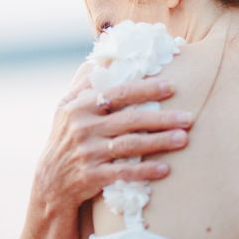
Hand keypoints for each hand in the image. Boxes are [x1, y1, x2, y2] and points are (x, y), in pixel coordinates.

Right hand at [33, 67, 193, 214]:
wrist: (50, 181)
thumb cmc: (66, 137)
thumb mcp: (66, 106)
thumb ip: (86, 83)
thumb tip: (106, 58)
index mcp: (80, 106)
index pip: (119, 93)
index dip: (146, 89)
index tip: (171, 86)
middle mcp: (84, 128)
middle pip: (130, 120)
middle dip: (162, 118)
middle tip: (188, 117)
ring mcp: (88, 153)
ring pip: (130, 146)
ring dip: (159, 142)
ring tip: (184, 139)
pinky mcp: (91, 177)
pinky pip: (123, 173)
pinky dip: (144, 171)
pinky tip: (165, 169)